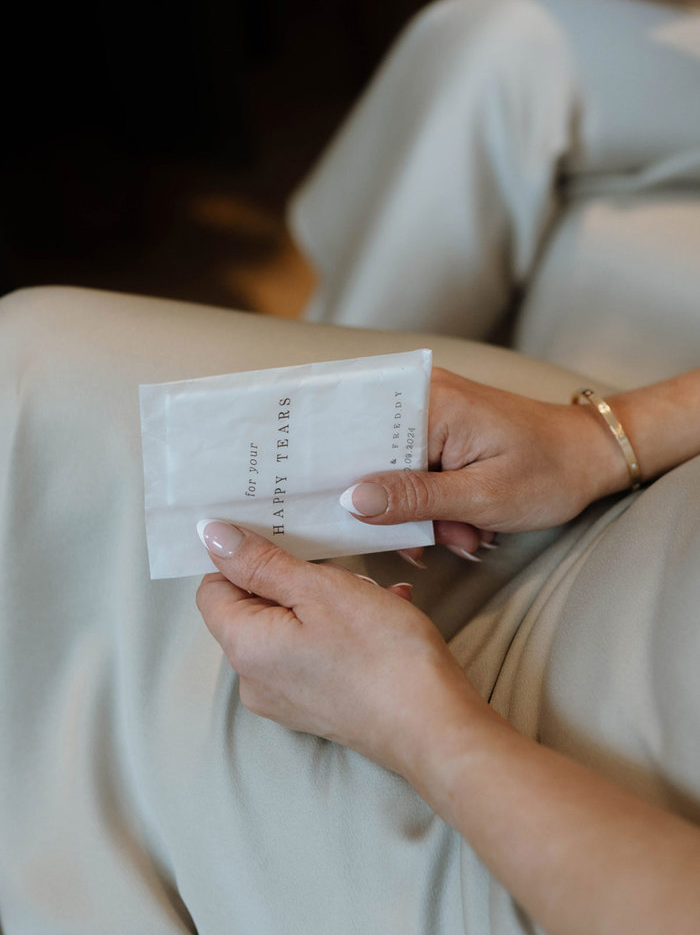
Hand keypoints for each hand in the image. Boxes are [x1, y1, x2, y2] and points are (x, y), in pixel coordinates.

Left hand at [196, 522, 480, 776]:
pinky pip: (311, 653)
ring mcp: (285, 699)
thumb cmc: (383, 656)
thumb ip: (260, 562)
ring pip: (289, 627)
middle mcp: (254, 680)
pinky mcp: (315, 708)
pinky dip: (339, 630)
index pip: (212, 588)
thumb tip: (212, 538)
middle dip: (294, 579)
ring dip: (324, 601)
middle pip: (253, 607)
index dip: (243, 558)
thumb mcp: (320, 589)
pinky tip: (381, 617)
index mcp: (245, 648)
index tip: (283, 539)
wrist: (435, 728)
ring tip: (371, 595)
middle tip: (341, 571)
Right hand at [340, 367, 629, 555]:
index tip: (319, 505)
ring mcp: (431, 413)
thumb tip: (351, 501)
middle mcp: (422, 396)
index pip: (354, 429)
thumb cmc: (549, 472)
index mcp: (428, 401)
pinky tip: (462, 524)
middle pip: (368, 455)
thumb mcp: (482, 497)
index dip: (332, 469)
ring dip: (419, 513)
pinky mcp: (440, 431)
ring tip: (464, 532)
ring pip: (390, 472)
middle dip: (394, 507)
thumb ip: (414, 499)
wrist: (592, 457)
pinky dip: (431, 505)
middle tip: (437, 537)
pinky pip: (412, 471)